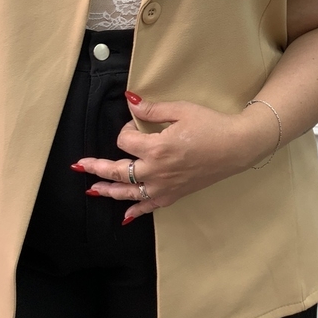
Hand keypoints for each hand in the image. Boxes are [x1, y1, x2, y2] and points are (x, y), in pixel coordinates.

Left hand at [72, 93, 276, 222]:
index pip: (125, 140)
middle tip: (80, 165)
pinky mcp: (175, 194)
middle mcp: (156, 170)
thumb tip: (129, 101)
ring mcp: (164, 186)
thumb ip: (152, 108)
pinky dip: (136, 211)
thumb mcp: (181, 110)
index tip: (134, 123)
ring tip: (92, 189)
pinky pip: (150, 207)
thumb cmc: (211, 126)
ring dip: (108, 191)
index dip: (125, 129)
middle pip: (118, 171)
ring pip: (129, 193)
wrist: (236, 147)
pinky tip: (125, 216)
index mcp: (156, 147)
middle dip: (97, 167)